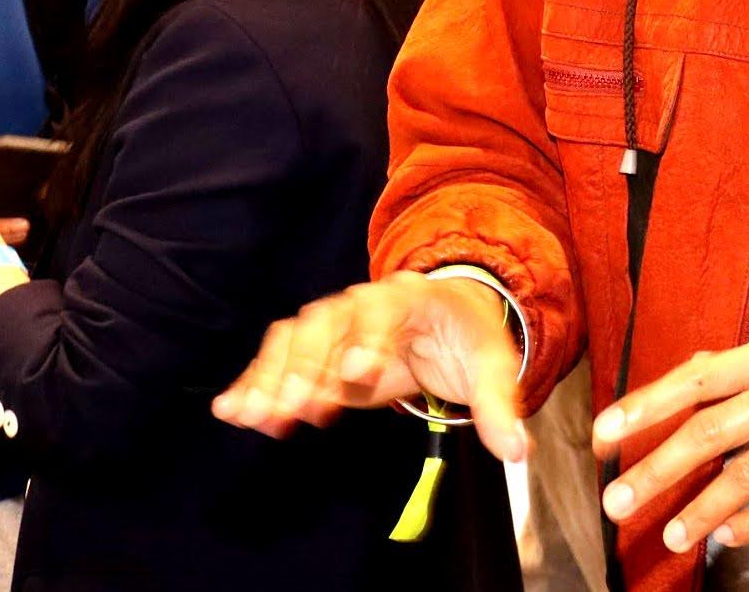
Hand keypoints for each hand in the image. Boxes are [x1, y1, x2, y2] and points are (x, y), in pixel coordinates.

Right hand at [211, 271, 529, 461]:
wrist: (450, 316)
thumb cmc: (470, 340)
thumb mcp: (494, 367)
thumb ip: (500, 407)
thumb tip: (517, 450)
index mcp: (413, 298)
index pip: (385, 312)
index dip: (370, 341)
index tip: (358, 376)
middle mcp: (366, 302)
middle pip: (328, 324)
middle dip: (310, 366)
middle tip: (294, 408)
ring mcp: (336, 322)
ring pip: (295, 339)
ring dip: (273, 376)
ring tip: (254, 416)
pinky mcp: (318, 348)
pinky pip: (279, 358)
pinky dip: (254, 381)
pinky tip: (230, 410)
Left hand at [593, 325, 748, 552]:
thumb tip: (696, 379)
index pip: (700, 377)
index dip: (646, 406)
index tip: (604, 434)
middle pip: (710, 431)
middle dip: (655, 469)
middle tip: (617, 499)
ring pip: (743, 478)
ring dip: (699, 511)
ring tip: (672, 534)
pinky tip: (730, 535)